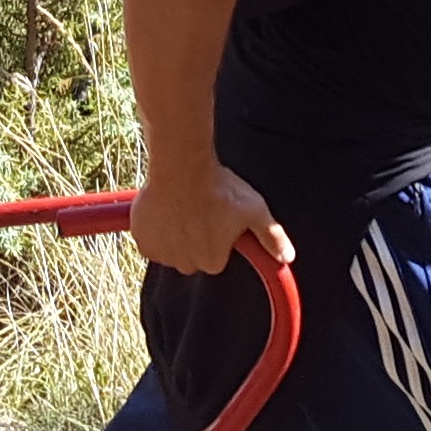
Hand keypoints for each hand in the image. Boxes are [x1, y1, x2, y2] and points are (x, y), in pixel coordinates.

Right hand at [131, 163, 287, 280]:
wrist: (182, 166)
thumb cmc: (220, 188)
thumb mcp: (254, 209)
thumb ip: (272, 236)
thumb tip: (288, 258)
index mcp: (212, 262)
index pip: (215, 257)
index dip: (217, 237)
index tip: (216, 218)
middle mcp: (186, 265)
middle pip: (191, 256)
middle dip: (195, 239)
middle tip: (199, 210)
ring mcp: (161, 254)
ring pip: (170, 249)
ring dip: (174, 235)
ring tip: (182, 206)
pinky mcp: (142, 240)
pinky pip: (149, 241)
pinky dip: (154, 230)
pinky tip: (165, 209)